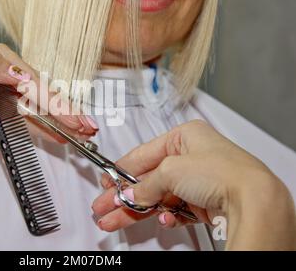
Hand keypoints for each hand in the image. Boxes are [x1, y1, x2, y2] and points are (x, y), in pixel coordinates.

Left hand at [0, 44, 97, 139]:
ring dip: (63, 121)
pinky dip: (47, 129)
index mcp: (1, 59)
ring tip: (83, 132)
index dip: (52, 97)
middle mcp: (9, 76)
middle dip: (67, 110)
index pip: (32, 79)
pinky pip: (30, 122)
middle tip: (86, 125)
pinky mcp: (6, 114)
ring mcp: (9, 97)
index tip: (67, 112)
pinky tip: (62, 136)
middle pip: (44, 94)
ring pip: (42, 109)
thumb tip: (22, 73)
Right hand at [92, 120, 295, 249]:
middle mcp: (192, 156)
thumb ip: (146, 185)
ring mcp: (199, 180)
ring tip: (117, 219)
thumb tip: (130, 195)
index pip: (143, 154)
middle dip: (124, 195)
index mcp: (184, 136)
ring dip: (139, 209)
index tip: (107, 181)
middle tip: (105, 206)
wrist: (252, 199)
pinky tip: (160, 220)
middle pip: (149, 178)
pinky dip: (166, 216)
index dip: (121, 170)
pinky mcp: (205, 201)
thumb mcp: (171, 171)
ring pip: (159, 196)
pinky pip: (176, 209)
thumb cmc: (223, 171)